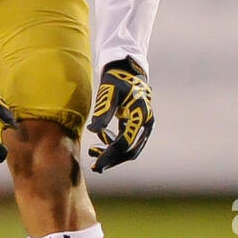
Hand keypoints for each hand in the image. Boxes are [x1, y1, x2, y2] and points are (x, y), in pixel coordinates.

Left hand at [87, 58, 153, 172]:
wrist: (125, 70)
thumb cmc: (116, 80)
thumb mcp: (109, 93)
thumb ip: (103, 112)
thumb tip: (93, 131)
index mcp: (140, 115)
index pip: (125, 143)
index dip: (110, 155)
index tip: (97, 164)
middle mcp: (145, 122)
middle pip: (130, 150)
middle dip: (112, 159)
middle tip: (96, 167)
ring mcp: (142, 124)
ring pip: (129, 147)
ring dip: (112, 153)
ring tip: (93, 152)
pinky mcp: (135, 124)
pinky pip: (126, 139)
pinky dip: (114, 144)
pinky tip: (100, 140)